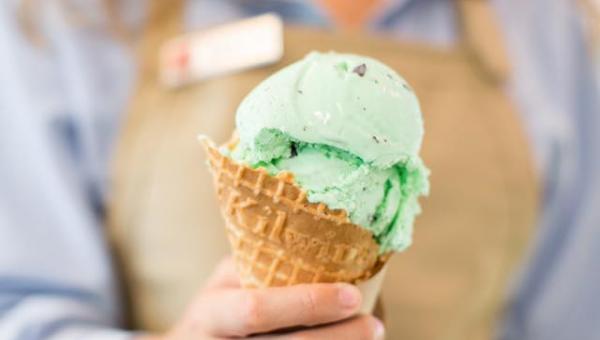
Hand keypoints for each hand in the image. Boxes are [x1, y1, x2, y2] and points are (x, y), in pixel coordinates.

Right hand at [139, 257, 383, 338]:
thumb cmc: (216, 310)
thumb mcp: (225, 283)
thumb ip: (258, 266)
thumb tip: (325, 243)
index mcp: (212, 312)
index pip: (257, 310)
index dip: (306, 304)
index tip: (351, 295)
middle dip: (335, 338)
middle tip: (373, 324)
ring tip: (371, 335)